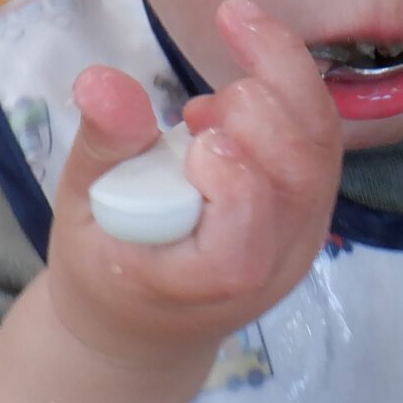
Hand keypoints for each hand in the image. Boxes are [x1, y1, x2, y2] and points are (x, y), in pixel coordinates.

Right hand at [44, 0, 341, 365]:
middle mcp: (275, 262)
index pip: (246, 230)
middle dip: (256, 110)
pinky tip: (233, 102)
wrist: (145, 322)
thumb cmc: (107, 268)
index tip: (187, 135)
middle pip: (301, 173)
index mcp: (211, 281)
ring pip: (321, 146)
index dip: (229, 174)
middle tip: (194, 112)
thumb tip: (100, 80)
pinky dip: (288, 98)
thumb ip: (102, 148)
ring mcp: (302, 235)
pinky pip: (321, 142)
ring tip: (210, 104)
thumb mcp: (80, 211)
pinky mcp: (312, 209)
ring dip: (276, 92)